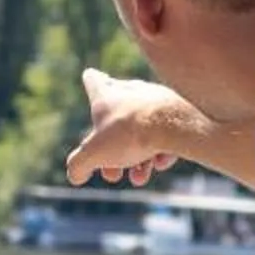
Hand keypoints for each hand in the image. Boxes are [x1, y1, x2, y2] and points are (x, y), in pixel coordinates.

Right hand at [65, 68, 181, 186]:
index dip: (90, 81)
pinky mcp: (179, 112)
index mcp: (106, 94)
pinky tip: (161, 162)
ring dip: (138, 159)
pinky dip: (161, 150)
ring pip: (142, 132)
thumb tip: (76, 176)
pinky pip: (165, 133)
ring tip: (140, 177)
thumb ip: (79, 165)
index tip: (91, 77)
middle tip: (113, 174)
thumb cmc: (130, 133)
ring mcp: (156, 100)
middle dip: (113, 152)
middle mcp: (131, 92)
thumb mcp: (94, 153)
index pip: (93, 80)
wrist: (175, 125)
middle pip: (117, 119)